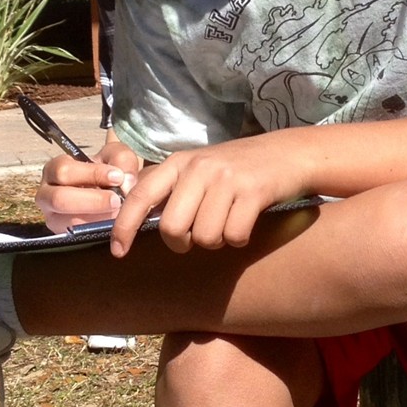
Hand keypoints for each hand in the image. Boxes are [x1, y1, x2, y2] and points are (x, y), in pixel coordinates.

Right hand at [35, 140, 140, 233]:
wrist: (112, 190)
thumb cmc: (108, 170)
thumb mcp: (115, 156)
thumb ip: (122, 159)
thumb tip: (125, 180)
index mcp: (54, 169)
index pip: (64, 170)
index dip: (92, 173)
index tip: (118, 177)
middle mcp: (47, 194)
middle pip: (60, 198)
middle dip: (92, 200)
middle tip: (116, 200)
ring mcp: (53, 218)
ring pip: (68, 222)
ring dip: (96, 218)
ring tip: (117, 214)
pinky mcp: (64, 235)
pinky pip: (77, 237)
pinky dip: (97, 231)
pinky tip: (112, 224)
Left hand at [110, 135, 303, 256]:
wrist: (287, 154)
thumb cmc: (238, 167)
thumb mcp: (199, 168)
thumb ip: (170, 187)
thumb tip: (133, 212)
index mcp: (180, 162)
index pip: (141, 196)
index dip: (124, 227)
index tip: (118, 252)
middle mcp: (199, 168)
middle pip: (172, 228)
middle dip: (183, 243)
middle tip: (197, 236)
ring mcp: (227, 179)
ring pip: (205, 236)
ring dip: (216, 240)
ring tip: (227, 221)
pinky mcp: (253, 191)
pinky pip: (234, 235)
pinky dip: (239, 238)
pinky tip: (246, 222)